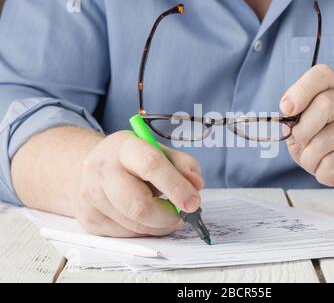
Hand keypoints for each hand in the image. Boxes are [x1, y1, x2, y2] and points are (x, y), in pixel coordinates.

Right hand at [74, 131, 203, 236]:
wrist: (93, 166)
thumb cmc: (133, 159)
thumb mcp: (159, 151)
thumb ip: (183, 164)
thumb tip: (196, 184)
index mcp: (124, 146)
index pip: (151, 165)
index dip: (176, 187)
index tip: (193, 202)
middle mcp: (102, 169)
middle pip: (138, 205)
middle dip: (167, 216)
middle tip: (181, 215)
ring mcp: (92, 195)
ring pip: (134, 225)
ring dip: (159, 225)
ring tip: (164, 212)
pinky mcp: (89, 218)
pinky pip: (126, 235)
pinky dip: (144, 230)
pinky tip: (145, 216)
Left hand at [280, 64, 333, 199]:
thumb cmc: (329, 146)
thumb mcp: (305, 132)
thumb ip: (293, 125)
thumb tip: (286, 124)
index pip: (321, 74)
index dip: (300, 91)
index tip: (286, 109)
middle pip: (324, 106)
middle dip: (302, 133)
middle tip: (303, 144)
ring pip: (324, 141)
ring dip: (310, 160)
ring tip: (318, 162)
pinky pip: (333, 163)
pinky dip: (323, 173)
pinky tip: (332, 172)